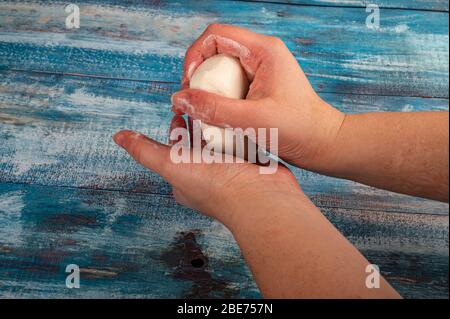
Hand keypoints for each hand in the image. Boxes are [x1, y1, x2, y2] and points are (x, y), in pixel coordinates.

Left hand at [113, 115, 302, 226]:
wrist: (261, 196)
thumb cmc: (217, 185)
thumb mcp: (172, 164)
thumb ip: (146, 150)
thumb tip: (118, 137)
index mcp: (185, 179)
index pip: (174, 148)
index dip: (174, 128)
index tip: (178, 109)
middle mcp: (206, 176)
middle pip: (197, 142)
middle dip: (196, 122)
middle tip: (198, 101)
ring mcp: (230, 170)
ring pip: (219, 140)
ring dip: (217, 123)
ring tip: (217, 103)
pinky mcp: (249, 164)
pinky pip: (240, 141)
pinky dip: (237, 129)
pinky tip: (239, 116)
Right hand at [171, 23, 344, 169]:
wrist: (321, 144)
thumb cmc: (298, 129)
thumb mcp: (253, 120)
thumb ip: (215, 109)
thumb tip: (180, 99)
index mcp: (263, 51)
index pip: (216, 35)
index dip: (195, 55)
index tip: (189, 83)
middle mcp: (260, 55)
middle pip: (215, 52)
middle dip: (199, 75)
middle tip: (193, 102)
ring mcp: (259, 71)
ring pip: (220, 70)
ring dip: (207, 89)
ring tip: (203, 112)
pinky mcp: (257, 87)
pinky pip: (228, 85)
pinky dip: (218, 99)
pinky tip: (216, 117)